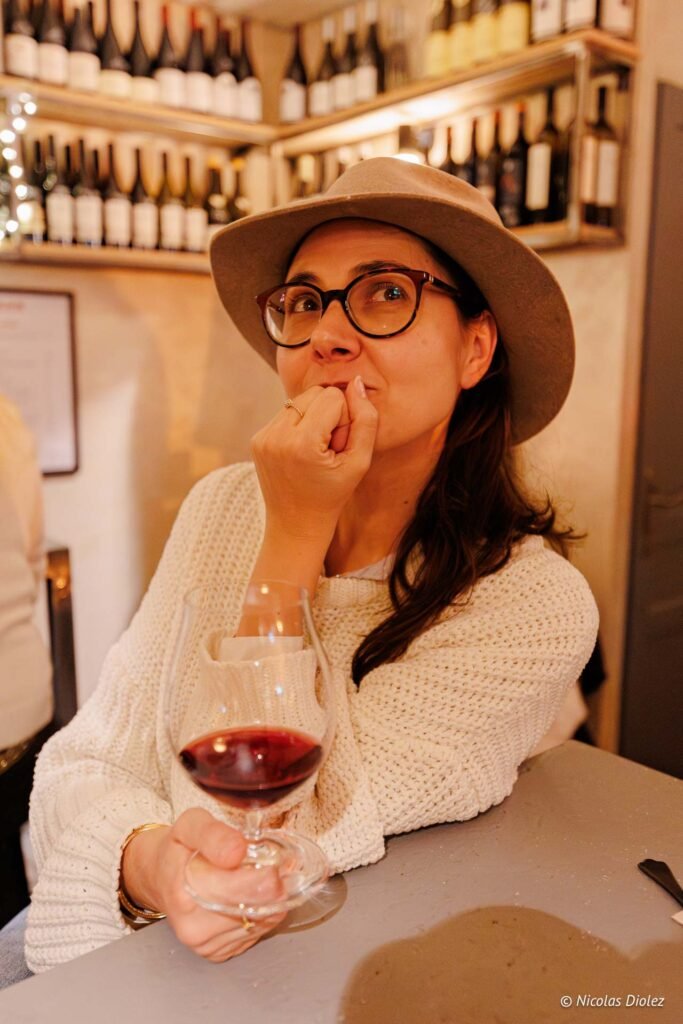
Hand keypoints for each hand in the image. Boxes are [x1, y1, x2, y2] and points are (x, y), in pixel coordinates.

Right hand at [121, 809, 285, 963]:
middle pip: (255, 909)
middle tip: (272, 864)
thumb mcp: (190, 824)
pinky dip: (262, 913)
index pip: (241, 890)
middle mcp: (194, 927)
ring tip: (256, 877)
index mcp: (185, 894)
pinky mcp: (218, 953)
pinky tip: (249, 896)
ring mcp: (206, 945)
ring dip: (269, 899)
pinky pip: (256, 933)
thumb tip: (237, 851)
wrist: (158, 876)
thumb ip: (214, 833)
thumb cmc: (177, 848)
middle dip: (272, 884)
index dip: (266, 872)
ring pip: (262, 922)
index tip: (274, 858)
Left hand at [251, 375, 378, 540]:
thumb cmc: (333, 495)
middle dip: (329, 415)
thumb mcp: (360, 462)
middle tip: (329, 448)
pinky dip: (299, 426)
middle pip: (315, 393)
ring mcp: (263, 437)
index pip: (333, 396)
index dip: (345, 419)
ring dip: (314, 419)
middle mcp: (276, 436)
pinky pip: (286, 413)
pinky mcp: (257, 439)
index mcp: (302, 443)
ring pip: (300, 400)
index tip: (339, 446)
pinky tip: (301, 453)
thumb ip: (366, 420)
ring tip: (315, 452)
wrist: (296, 524)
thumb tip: (357, 383)